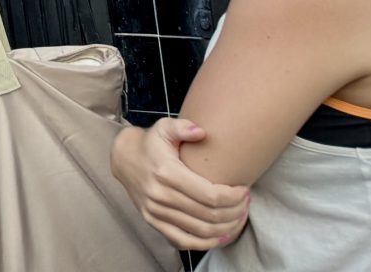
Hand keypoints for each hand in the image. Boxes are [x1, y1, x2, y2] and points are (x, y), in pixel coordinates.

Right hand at [112, 117, 247, 249]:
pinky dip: (206, 243)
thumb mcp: (163, 128)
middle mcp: (160, 195)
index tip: (245, 191)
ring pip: (201, 231)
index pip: (210, 195)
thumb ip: (182, 127)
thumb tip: (201, 132)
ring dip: (226, 228)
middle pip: (209, 215)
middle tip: (247, 204)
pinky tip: (222, 236)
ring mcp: (155, 212)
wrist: (124, 159)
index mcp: (166, 173)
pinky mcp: (153, 222)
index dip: (234, 197)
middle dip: (235, 212)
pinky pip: (183, 241)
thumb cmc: (151, 143)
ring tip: (239, 218)